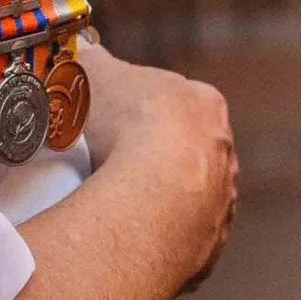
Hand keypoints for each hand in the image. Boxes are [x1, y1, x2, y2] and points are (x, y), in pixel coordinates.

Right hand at [78, 39, 236, 292]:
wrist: (151, 200)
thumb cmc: (124, 126)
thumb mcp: (93, 72)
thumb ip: (87, 58)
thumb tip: (76, 50)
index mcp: (203, 103)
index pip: (173, 99)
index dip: (137, 107)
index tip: (110, 118)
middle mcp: (223, 153)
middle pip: (183, 149)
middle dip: (149, 155)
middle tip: (107, 162)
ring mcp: (221, 204)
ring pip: (185, 198)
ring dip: (155, 200)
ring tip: (111, 203)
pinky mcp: (208, 249)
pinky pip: (178, 241)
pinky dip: (154, 238)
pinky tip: (125, 235)